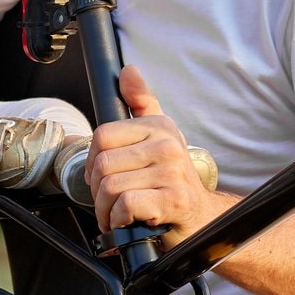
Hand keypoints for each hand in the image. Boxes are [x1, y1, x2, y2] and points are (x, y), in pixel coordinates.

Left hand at [85, 66, 228, 241]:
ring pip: (111, 188)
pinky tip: (126, 223)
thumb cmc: (173, 179)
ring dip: (106, 211)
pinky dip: (119, 220)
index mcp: (160, 127)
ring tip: (116, 216)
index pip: (102, 137)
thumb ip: (141, 104)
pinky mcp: (174, 200)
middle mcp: (168, 145)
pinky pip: (126, 204)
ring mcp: (173, 172)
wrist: (202, 218)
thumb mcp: (160, 137)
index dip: (92, 162)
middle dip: (98, 193)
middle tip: (108, 204)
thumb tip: (129, 70)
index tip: (100, 178)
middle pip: (103, 165)